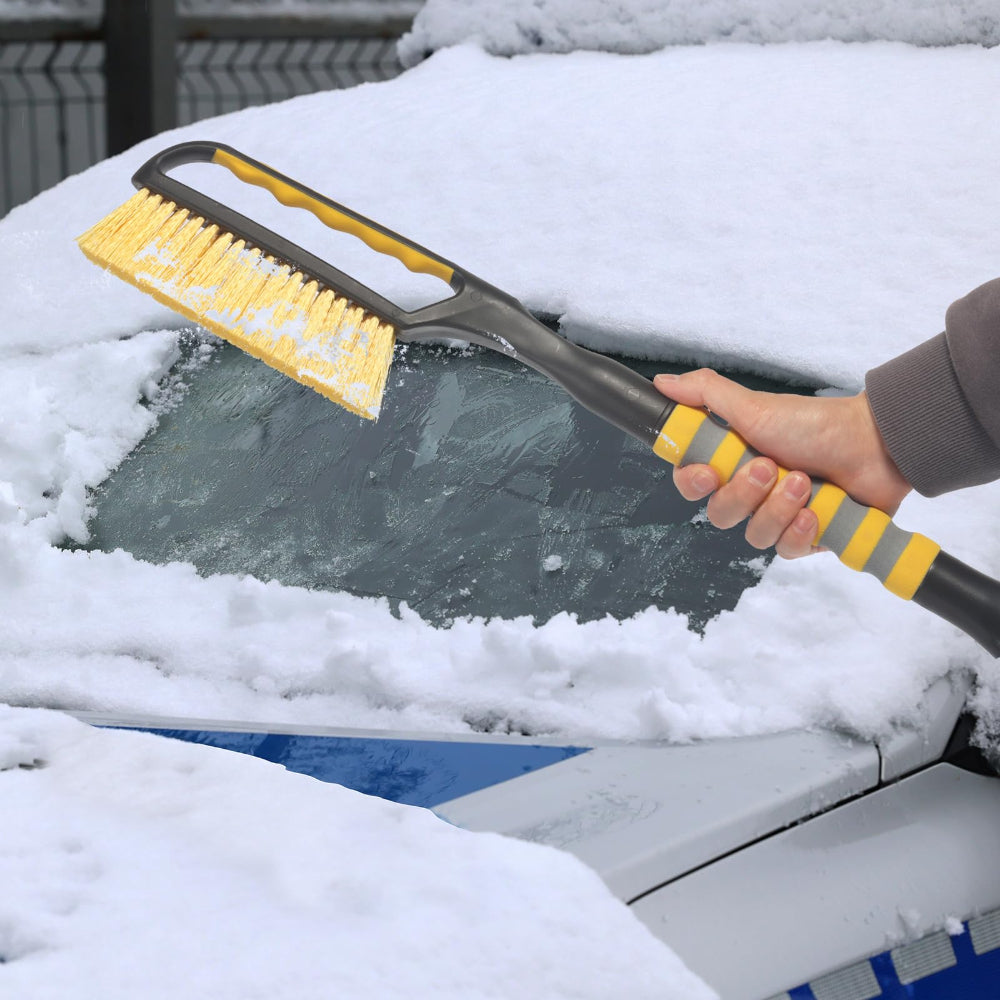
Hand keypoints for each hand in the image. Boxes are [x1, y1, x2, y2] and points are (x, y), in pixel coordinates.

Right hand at [652, 369, 911, 558]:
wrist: (875, 445)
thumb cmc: (814, 423)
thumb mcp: (753, 405)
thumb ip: (705, 394)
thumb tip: (662, 382)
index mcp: (731, 462)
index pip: (692, 485)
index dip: (694, 484)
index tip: (708, 473)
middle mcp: (750, 493)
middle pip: (719, 515)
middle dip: (744, 494)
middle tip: (771, 468)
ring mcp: (778, 518)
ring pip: (753, 535)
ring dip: (777, 509)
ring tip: (804, 483)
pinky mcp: (806, 538)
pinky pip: (786, 551)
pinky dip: (800, 532)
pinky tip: (816, 513)